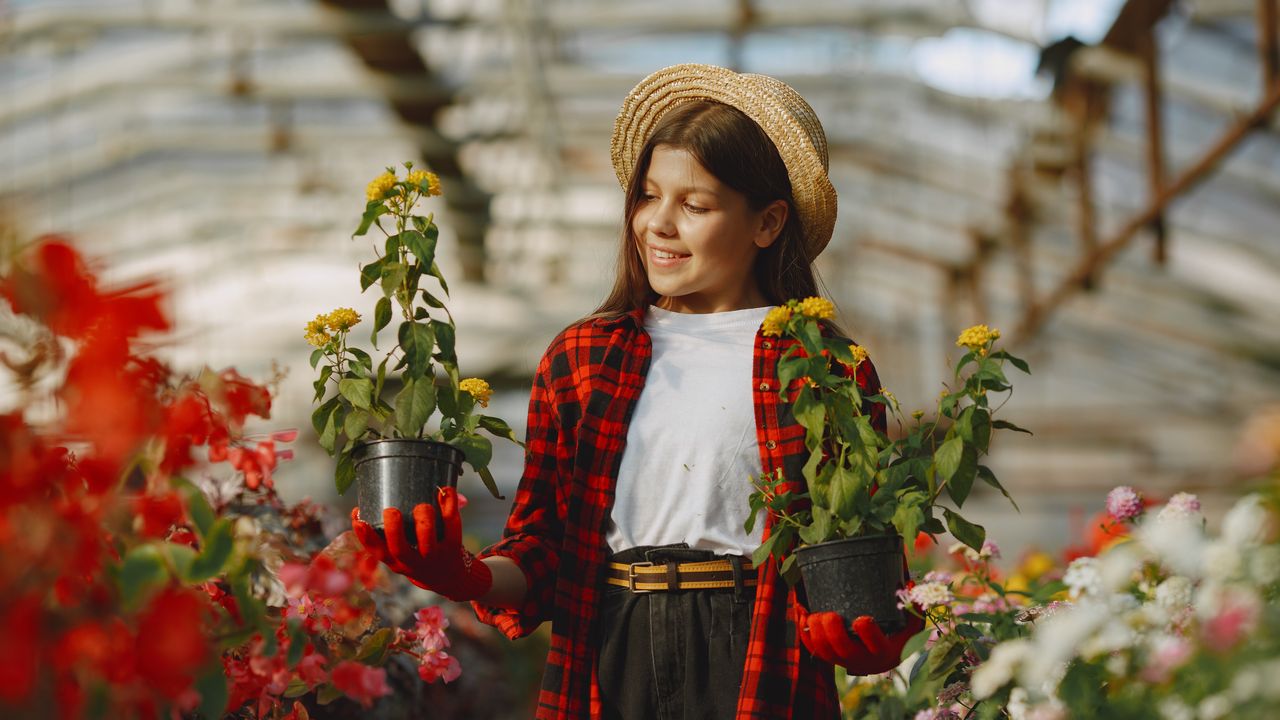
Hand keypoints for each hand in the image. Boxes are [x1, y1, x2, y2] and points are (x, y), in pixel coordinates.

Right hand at [350, 486, 491, 601]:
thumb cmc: (417, 556)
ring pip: (428, 544)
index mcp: (396, 562)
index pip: (377, 551)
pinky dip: (451, 506)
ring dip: (424, 522)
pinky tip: (447, 491)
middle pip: (400, 550)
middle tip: (390, 510)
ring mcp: (435, 556)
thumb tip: (367, 500)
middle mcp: (414, 562)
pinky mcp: (454, 547)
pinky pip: (453, 526)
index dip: (365, 535)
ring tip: (422, 505)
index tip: (357, 516)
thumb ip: (386, 533)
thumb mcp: (400, 554)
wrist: (450, 578)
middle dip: (393, 530)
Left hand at [797, 601, 924, 674]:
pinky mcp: (830, 657)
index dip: (868, 634)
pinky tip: (802, 612)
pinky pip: (813, 649)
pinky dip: (804, 632)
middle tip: (829, 614)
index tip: (862, 619)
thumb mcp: (910, 622)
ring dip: (815, 633)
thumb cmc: (897, 634)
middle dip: (833, 633)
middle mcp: (862, 659)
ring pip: (824, 652)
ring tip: (812, 614)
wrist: (882, 656)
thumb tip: (908, 584)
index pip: (876, 645)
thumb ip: (911, 604)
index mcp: (883, 650)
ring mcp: (843, 659)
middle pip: (843, 650)